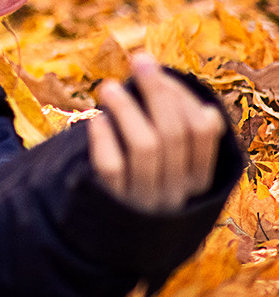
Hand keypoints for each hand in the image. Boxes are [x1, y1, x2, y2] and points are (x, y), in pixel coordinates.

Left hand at [88, 53, 227, 213]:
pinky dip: (103, 137)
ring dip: (126, 109)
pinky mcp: (111, 202)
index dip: (180, 95)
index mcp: (198, 181)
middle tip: (137, 61)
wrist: (107, 236)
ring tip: (106, 88)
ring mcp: (144, 199)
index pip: (201, 131)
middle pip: (173, 133)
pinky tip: (94, 121)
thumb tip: (191, 97)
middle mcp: (176, 192)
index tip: (158, 71)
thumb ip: (177, 133)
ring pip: (145, 146)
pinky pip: (110, 165)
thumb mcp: (169, 164)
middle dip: (156, 90)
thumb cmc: (140, 181)